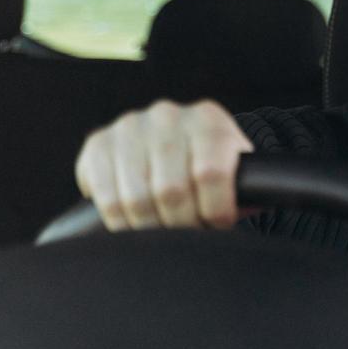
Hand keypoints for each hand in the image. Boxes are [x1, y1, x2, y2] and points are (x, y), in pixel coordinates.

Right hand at [75, 100, 253, 230]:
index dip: (215, 212)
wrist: (176, 148)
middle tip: (187, 233)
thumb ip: (246, 192)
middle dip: (181, 225)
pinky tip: (134, 222)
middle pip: (170, 191)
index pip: (210, 174)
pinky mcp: (98, 143)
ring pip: (136, 199)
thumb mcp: (237, 175)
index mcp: (207, 119)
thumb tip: (250, 206)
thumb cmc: (210, 169)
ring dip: (150, 229)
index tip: (217, 224)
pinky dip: (119, 221)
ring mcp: (129, 126)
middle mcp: (167, 115)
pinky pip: (105, 197)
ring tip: (163, 230)